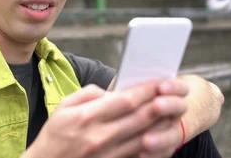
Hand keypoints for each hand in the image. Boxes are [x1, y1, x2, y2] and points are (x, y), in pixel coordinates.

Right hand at [25, 81, 187, 157]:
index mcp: (88, 117)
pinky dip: (154, 142)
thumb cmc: (54, 136)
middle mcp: (101, 136)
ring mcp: (109, 154)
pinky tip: (162, 132)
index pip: (126, 99)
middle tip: (176, 92)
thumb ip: (90, 94)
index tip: (161, 81)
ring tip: (175, 109)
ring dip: (163, 122)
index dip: (147, 89)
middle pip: (141, 117)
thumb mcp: (63, 107)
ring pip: (146, 136)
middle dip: (162, 102)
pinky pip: (139, 153)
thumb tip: (113, 91)